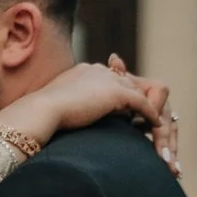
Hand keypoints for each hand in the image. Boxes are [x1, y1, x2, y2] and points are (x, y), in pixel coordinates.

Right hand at [0, 57, 179, 173]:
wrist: (42, 111)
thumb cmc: (41, 114)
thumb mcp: (56, 106)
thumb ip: (68, 106)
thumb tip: (65, 119)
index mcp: (84, 71)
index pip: (109, 79)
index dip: (118, 94)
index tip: (125, 110)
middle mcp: (98, 70)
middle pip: (126, 82)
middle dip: (136, 99)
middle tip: (147, 116)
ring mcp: (108, 79)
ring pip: (136, 92)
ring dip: (146, 108)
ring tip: (153, 123)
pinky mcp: (116, 92)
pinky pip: (141, 103)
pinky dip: (150, 114)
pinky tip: (155, 126)